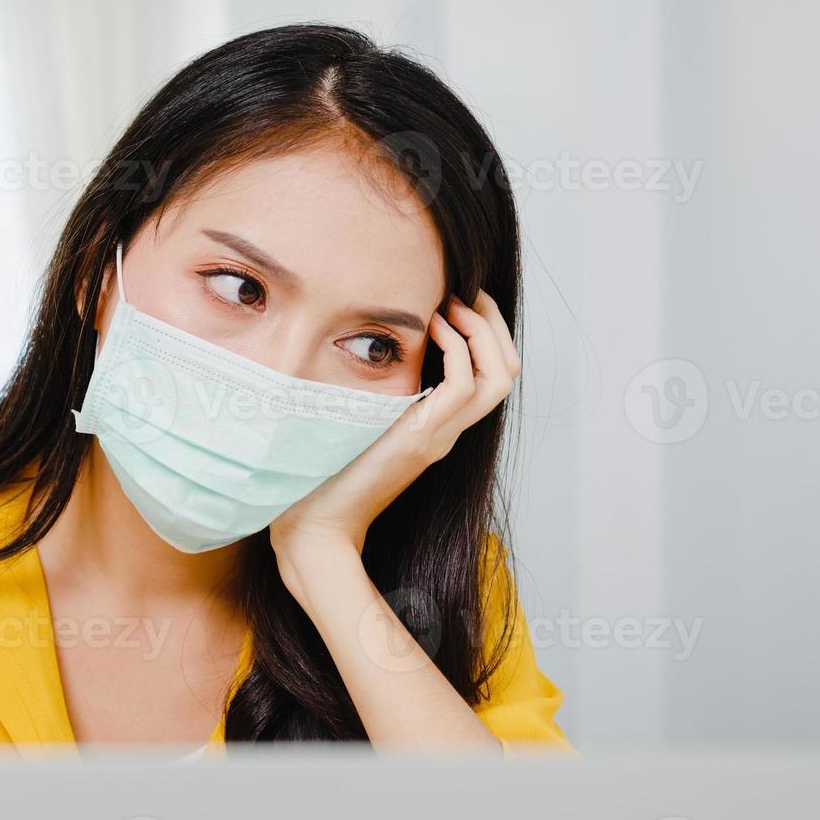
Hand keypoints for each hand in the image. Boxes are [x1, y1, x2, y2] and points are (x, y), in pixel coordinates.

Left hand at [269, 290, 519, 585]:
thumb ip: (364, 394)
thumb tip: (349, 350)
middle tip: (465, 291)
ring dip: (483, 331)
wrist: (314, 528)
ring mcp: (439, 436)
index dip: (483, 333)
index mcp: (434, 427)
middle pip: (506, 371)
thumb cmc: (321, 477)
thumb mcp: (351, 422)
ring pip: (499, 377)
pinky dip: (457, 349)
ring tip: (453, 304)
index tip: (454, 300)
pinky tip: (432, 328)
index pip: (488, 375)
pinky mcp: (422, 439)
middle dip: (493, 323)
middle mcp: (446, 431)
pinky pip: (464, 386)